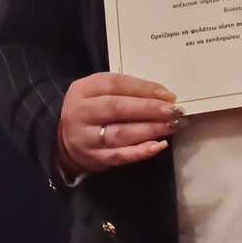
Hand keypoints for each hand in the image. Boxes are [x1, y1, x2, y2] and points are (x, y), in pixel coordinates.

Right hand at [57, 73, 180, 178]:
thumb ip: (126, 91)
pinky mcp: (94, 158)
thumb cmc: (92, 111)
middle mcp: (80, 112)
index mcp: (83, 89)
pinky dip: (141, 151)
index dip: (143, 88)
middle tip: (173, 111)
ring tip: (172, 126)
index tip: (168, 95)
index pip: (115, 84)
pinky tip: (159, 146)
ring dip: (150, 129)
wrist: (67, 142)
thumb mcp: (100, 93)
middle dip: (148, 109)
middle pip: (117, 108)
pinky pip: (120, 155)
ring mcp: (86, 138)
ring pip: (120, 133)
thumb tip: (163, 96)